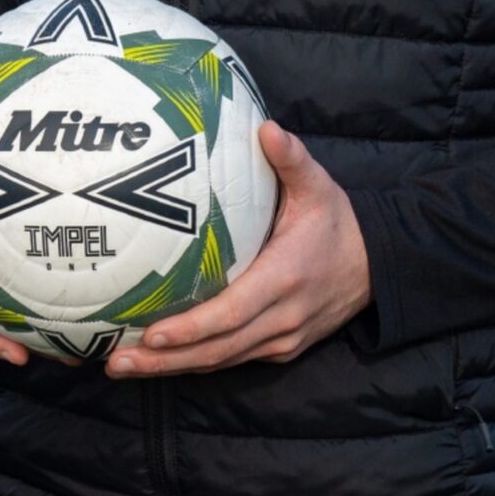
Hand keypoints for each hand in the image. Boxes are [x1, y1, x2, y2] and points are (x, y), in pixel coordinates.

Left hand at [107, 120, 370, 377]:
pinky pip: (233, 359)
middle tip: (116, 361)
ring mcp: (282, 339)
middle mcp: (283, 317)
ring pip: (221, 361)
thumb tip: (267, 128)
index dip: (191, 328)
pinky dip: (195, 363)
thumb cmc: (337, 221)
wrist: (378, 266)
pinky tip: (159, 361)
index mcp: (285, 277)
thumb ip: (291, 159)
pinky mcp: (280, 349)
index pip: (232, 312)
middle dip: (165, 359)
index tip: (151, 333)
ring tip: (122, 365)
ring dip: (172, 368)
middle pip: (217, 348)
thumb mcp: (319, 186)